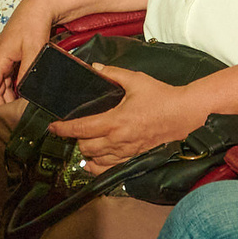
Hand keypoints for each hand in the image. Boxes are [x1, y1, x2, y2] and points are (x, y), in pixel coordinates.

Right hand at [0, 0, 56, 107]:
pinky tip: (21, 97)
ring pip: (3, 83)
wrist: (39, 6)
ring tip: (14, 114)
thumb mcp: (34, 51)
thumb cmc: (34, 24)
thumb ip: (27, 73)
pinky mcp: (13, 56)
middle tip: (7, 123)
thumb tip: (22, 93)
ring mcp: (5, 57)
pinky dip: (13, 88)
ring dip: (8, 97)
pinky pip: (9, 76)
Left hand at [51, 66, 202, 166]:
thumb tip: (95, 68)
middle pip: (85, 147)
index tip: (53, 127)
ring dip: (86, 153)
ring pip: (95, 161)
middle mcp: (118, 140)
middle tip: (75, 129)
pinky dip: (97, 167)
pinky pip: (109, 170)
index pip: (81, 128)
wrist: (184, 114)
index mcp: (115, 121)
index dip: (63, 129)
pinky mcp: (134, 158)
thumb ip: (112, 74)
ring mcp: (126, 152)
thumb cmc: (161, 96)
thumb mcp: (136, 80)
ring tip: (84, 142)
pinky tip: (93, 162)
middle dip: (76, 139)